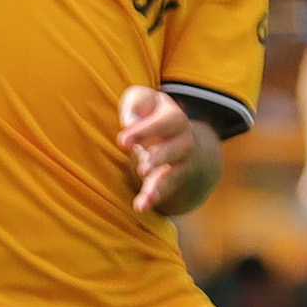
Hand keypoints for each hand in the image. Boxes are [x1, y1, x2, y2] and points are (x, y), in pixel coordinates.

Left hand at [116, 86, 195, 213]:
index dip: (145, 131)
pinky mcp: (171, 180)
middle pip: (176, 149)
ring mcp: (180, 163)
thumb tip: (131, 120)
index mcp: (175, 118)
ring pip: (174, 175)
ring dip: (161, 184)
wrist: (175, 135)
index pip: (165, 123)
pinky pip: (165, 191)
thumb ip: (136, 103)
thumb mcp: (143, 100)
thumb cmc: (149, 114)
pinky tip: (141, 206)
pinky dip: (154, 198)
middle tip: (141, 168)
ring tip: (148, 195)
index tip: (122, 141)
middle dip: (159, 158)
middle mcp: (183, 141)